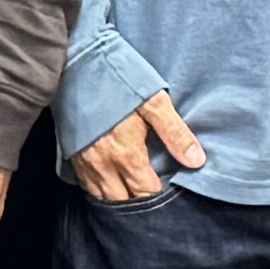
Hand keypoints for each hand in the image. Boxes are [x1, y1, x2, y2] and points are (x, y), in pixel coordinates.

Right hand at [73, 91, 204, 205]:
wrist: (76, 64)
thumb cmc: (117, 79)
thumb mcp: (153, 101)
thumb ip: (175, 133)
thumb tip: (196, 161)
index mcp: (127, 155)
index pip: (147, 194)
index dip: (161, 199)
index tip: (172, 194)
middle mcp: (104, 166)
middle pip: (124, 203)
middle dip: (140, 205)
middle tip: (155, 200)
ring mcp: (86, 163)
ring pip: (104, 199)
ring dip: (120, 200)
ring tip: (136, 195)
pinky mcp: (73, 156)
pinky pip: (88, 187)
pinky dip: (102, 191)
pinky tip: (114, 184)